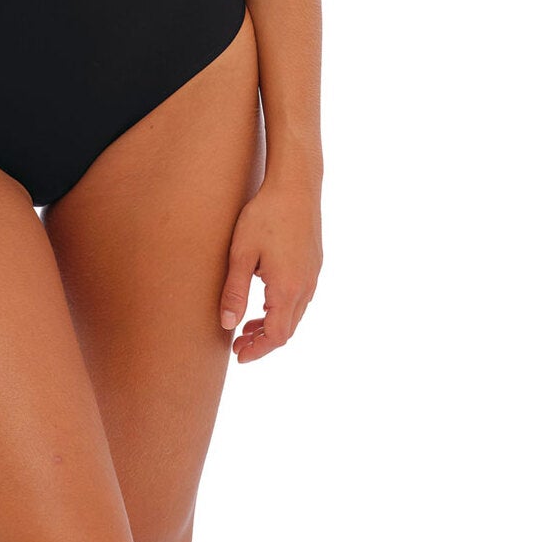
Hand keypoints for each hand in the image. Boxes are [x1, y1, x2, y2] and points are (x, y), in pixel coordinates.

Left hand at [218, 180, 322, 360]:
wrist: (296, 185)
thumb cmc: (264, 216)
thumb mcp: (241, 254)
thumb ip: (234, 292)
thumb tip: (227, 325)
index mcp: (287, 289)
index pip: (276, 336)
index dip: (258, 350)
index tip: (239, 356)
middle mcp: (305, 287)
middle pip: (287, 330)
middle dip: (263, 341)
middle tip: (238, 344)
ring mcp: (313, 276)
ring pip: (295, 315)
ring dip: (272, 325)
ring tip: (246, 325)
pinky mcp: (314, 264)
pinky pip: (300, 298)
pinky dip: (282, 309)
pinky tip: (264, 300)